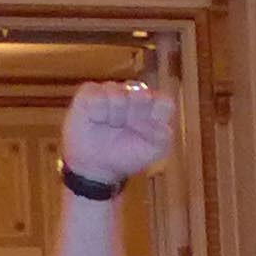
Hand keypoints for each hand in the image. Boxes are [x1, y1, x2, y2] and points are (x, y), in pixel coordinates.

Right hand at [61, 81, 175, 181]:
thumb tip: (150, 119)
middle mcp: (135, 93)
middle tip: (126, 127)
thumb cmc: (128, 154)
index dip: (155, 118)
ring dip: (115, 116)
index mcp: (155, 105)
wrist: (98, 165)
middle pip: (142, 94)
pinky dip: (98, 111)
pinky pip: (97, 94)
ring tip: (111, 124)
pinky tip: (96, 119)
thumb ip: (163, 135)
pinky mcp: (90, 90)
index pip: (165, 102)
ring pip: (118, 93)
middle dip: (134, 116)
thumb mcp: (154, 150)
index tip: (146, 131)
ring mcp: (113, 89)